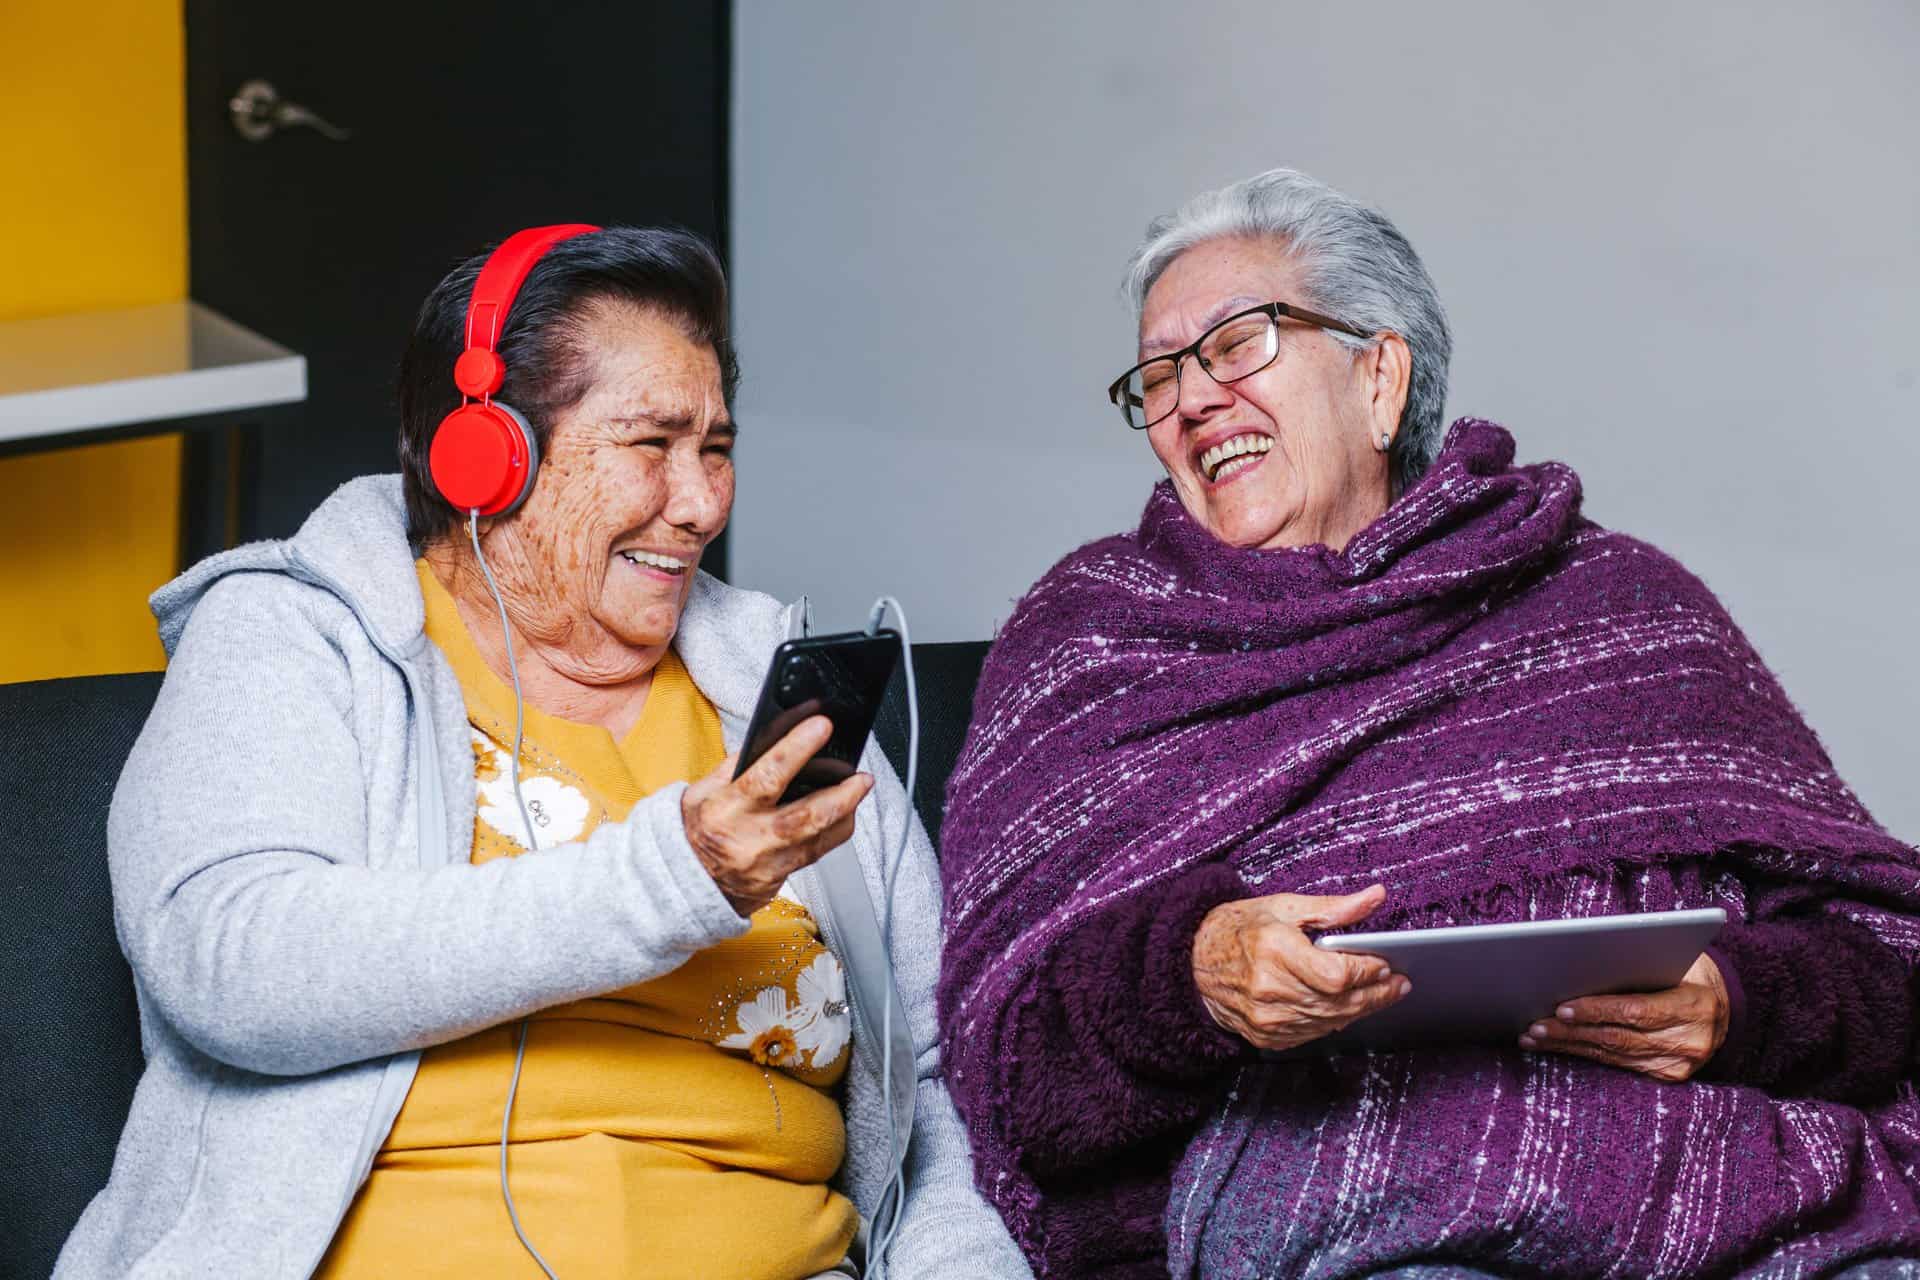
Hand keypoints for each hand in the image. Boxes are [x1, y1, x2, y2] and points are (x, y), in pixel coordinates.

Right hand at [681, 715, 872, 915]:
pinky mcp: (780, 879)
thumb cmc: (695, 830)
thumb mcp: (700, 792)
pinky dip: (835, 830)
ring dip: (847, 811)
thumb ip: (735, 767)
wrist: (685, 883)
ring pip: (820, 838)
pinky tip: (843, 814)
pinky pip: (817, 853)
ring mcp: (767, 864)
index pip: (767, 776)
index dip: (797, 749)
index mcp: (724, 809)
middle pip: (806, 816)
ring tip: (859, 788)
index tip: (821, 726)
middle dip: (842, 794)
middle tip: (862, 775)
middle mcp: (749, 839)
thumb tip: (775, 739)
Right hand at [1191, 884, 1410, 1052]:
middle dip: (1376, 994)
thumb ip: (1334, 907)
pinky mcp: (1266, 1037)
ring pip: (1331, 1021)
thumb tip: (1376, 897)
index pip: (1337, 975)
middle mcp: (1269, 989)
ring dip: (1361, 1009)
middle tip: (1398, 983)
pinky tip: (1347, 1007)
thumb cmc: (1239, 928)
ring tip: (1380, 994)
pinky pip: (1314, 1034)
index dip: (1368, 972)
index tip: (1385, 963)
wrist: (1193, 961)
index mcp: (1275, 950)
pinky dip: (1335, 1020)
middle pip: (1340, 1002)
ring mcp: (1267, 1018)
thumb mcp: (1285, 906)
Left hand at [1519, 952, 1729, 1081]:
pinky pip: (1618, 1063)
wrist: (1724, 1006)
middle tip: (1536, 1025)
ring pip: (1614, 1054)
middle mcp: (1690, 1041)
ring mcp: (1679, 1064)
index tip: (1562, 1008)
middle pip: (1619, 1037)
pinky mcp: (1667, 1075)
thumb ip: (1636, 965)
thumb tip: (1578, 966)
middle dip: (1572, 1032)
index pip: (1637, 1011)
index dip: (1597, 1011)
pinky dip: (1585, 1053)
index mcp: (1695, 1006)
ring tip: (1535, 1036)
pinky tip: (1559, 1046)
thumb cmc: (1687, 971)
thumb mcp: (1671, 959)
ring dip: (1570, 1045)